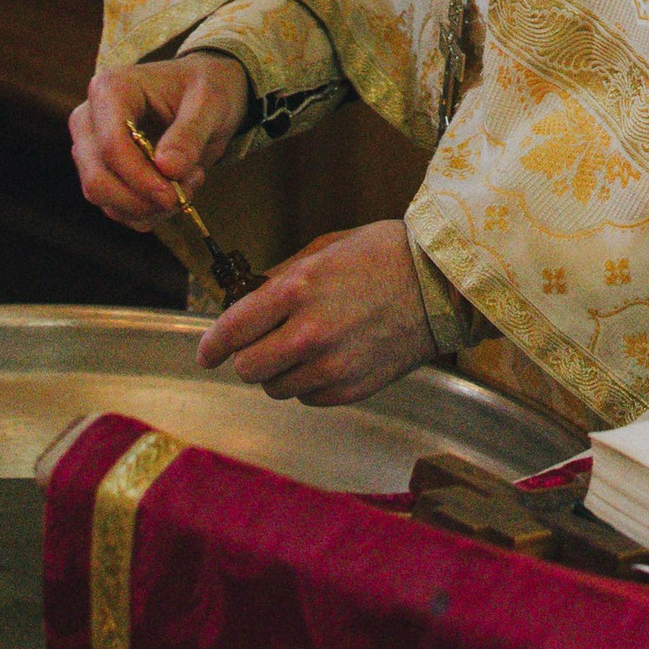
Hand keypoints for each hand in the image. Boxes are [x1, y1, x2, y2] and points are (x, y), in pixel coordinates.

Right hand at [70, 53, 249, 224]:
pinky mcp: (100, 173)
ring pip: (104, 200)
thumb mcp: (209, 103)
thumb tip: (168, 169)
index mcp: (110, 89)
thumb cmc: (203, 89)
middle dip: (144, 198)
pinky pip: (116, 209)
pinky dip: (148, 212)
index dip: (140, 177)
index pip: (111, 145)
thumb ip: (190, 134)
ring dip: (150, 206)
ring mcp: (89, 149)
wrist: (201, 98)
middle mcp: (89, 120)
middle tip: (185, 192)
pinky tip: (175, 189)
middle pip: (98, 179)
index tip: (173, 195)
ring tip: (188, 182)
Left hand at [195, 221, 435, 404]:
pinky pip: (309, 398)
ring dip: (279, 372)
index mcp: (297, 290)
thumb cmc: (386, 254)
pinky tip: (328, 359)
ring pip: (276, 388)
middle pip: (248, 369)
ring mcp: (331, 367)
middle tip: (259, 345)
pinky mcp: (351, 389)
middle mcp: (308, 334)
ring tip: (303, 348)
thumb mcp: (326, 249)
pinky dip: (309, 384)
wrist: (443, 283)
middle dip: (247, 357)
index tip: (206, 352)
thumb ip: (282, 277)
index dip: (211, 345)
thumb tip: (248, 301)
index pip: (232, 330)